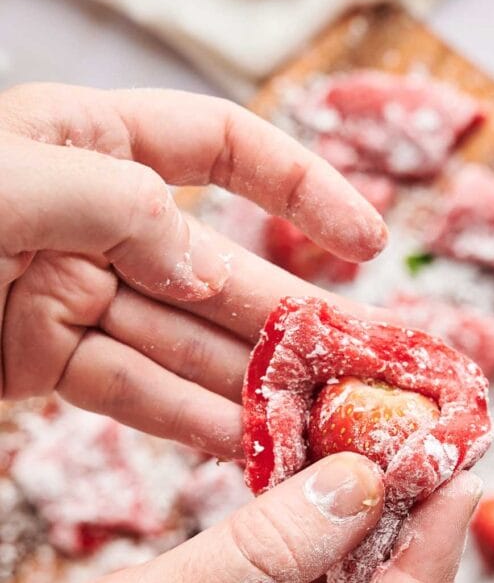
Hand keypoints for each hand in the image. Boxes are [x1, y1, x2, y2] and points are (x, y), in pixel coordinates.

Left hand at [0, 84, 385, 458]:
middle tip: (369, 364)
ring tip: (324, 419)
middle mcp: (98, 217)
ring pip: (185, 342)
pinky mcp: (46, 359)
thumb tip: (201, 272)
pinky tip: (248, 442)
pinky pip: (132, 391)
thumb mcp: (14, 178)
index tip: (367, 243)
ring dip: (255, 383)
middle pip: (219, 268)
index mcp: (92, 140)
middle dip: (296, 319)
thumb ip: (122, 207)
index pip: (223, 147)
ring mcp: (75, 292)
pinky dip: (188, 420)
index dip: (303, 189)